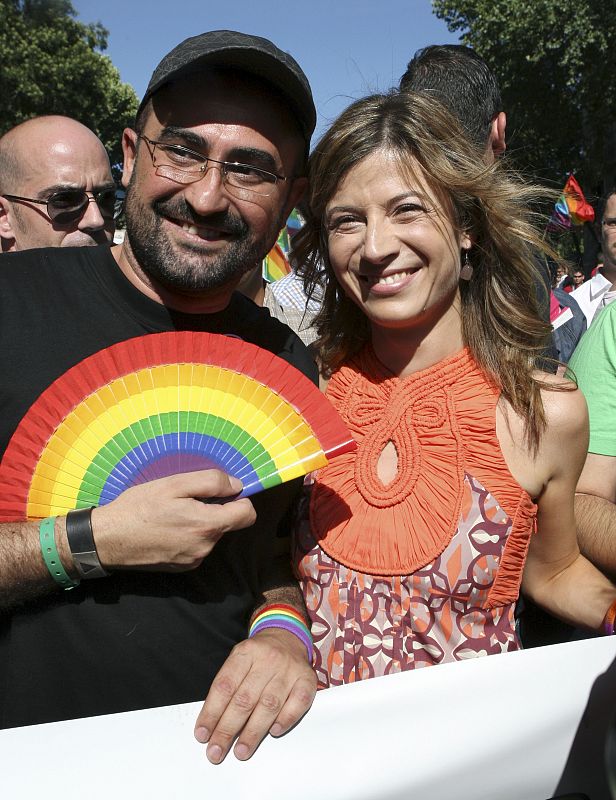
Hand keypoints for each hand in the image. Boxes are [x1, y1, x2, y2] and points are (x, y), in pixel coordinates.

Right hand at [91, 470, 255, 570]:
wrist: (108, 540)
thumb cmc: (139, 507)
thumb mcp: (173, 484)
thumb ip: (210, 482)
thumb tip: (237, 485)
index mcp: (207, 525)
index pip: (247, 515)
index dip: (240, 499)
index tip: (224, 492)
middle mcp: (205, 547)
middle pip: (228, 524)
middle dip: (215, 510)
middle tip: (186, 500)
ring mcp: (194, 560)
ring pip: (212, 535)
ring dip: (201, 523)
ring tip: (173, 514)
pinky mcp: (183, 567)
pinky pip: (198, 546)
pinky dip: (190, 536)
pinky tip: (168, 529)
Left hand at [194, 628, 316, 762]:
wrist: (287, 637)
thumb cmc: (258, 657)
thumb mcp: (239, 660)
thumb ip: (229, 687)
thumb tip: (213, 724)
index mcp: (245, 652)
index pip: (225, 686)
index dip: (211, 712)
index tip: (202, 735)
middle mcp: (268, 659)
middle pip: (244, 699)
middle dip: (227, 729)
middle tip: (216, 752)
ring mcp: (289, 669)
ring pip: (269, 704)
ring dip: (253, 732)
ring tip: (241, 751)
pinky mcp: (307, 679)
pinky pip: (298, 702)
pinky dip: (286, 720)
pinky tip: (274, 732)